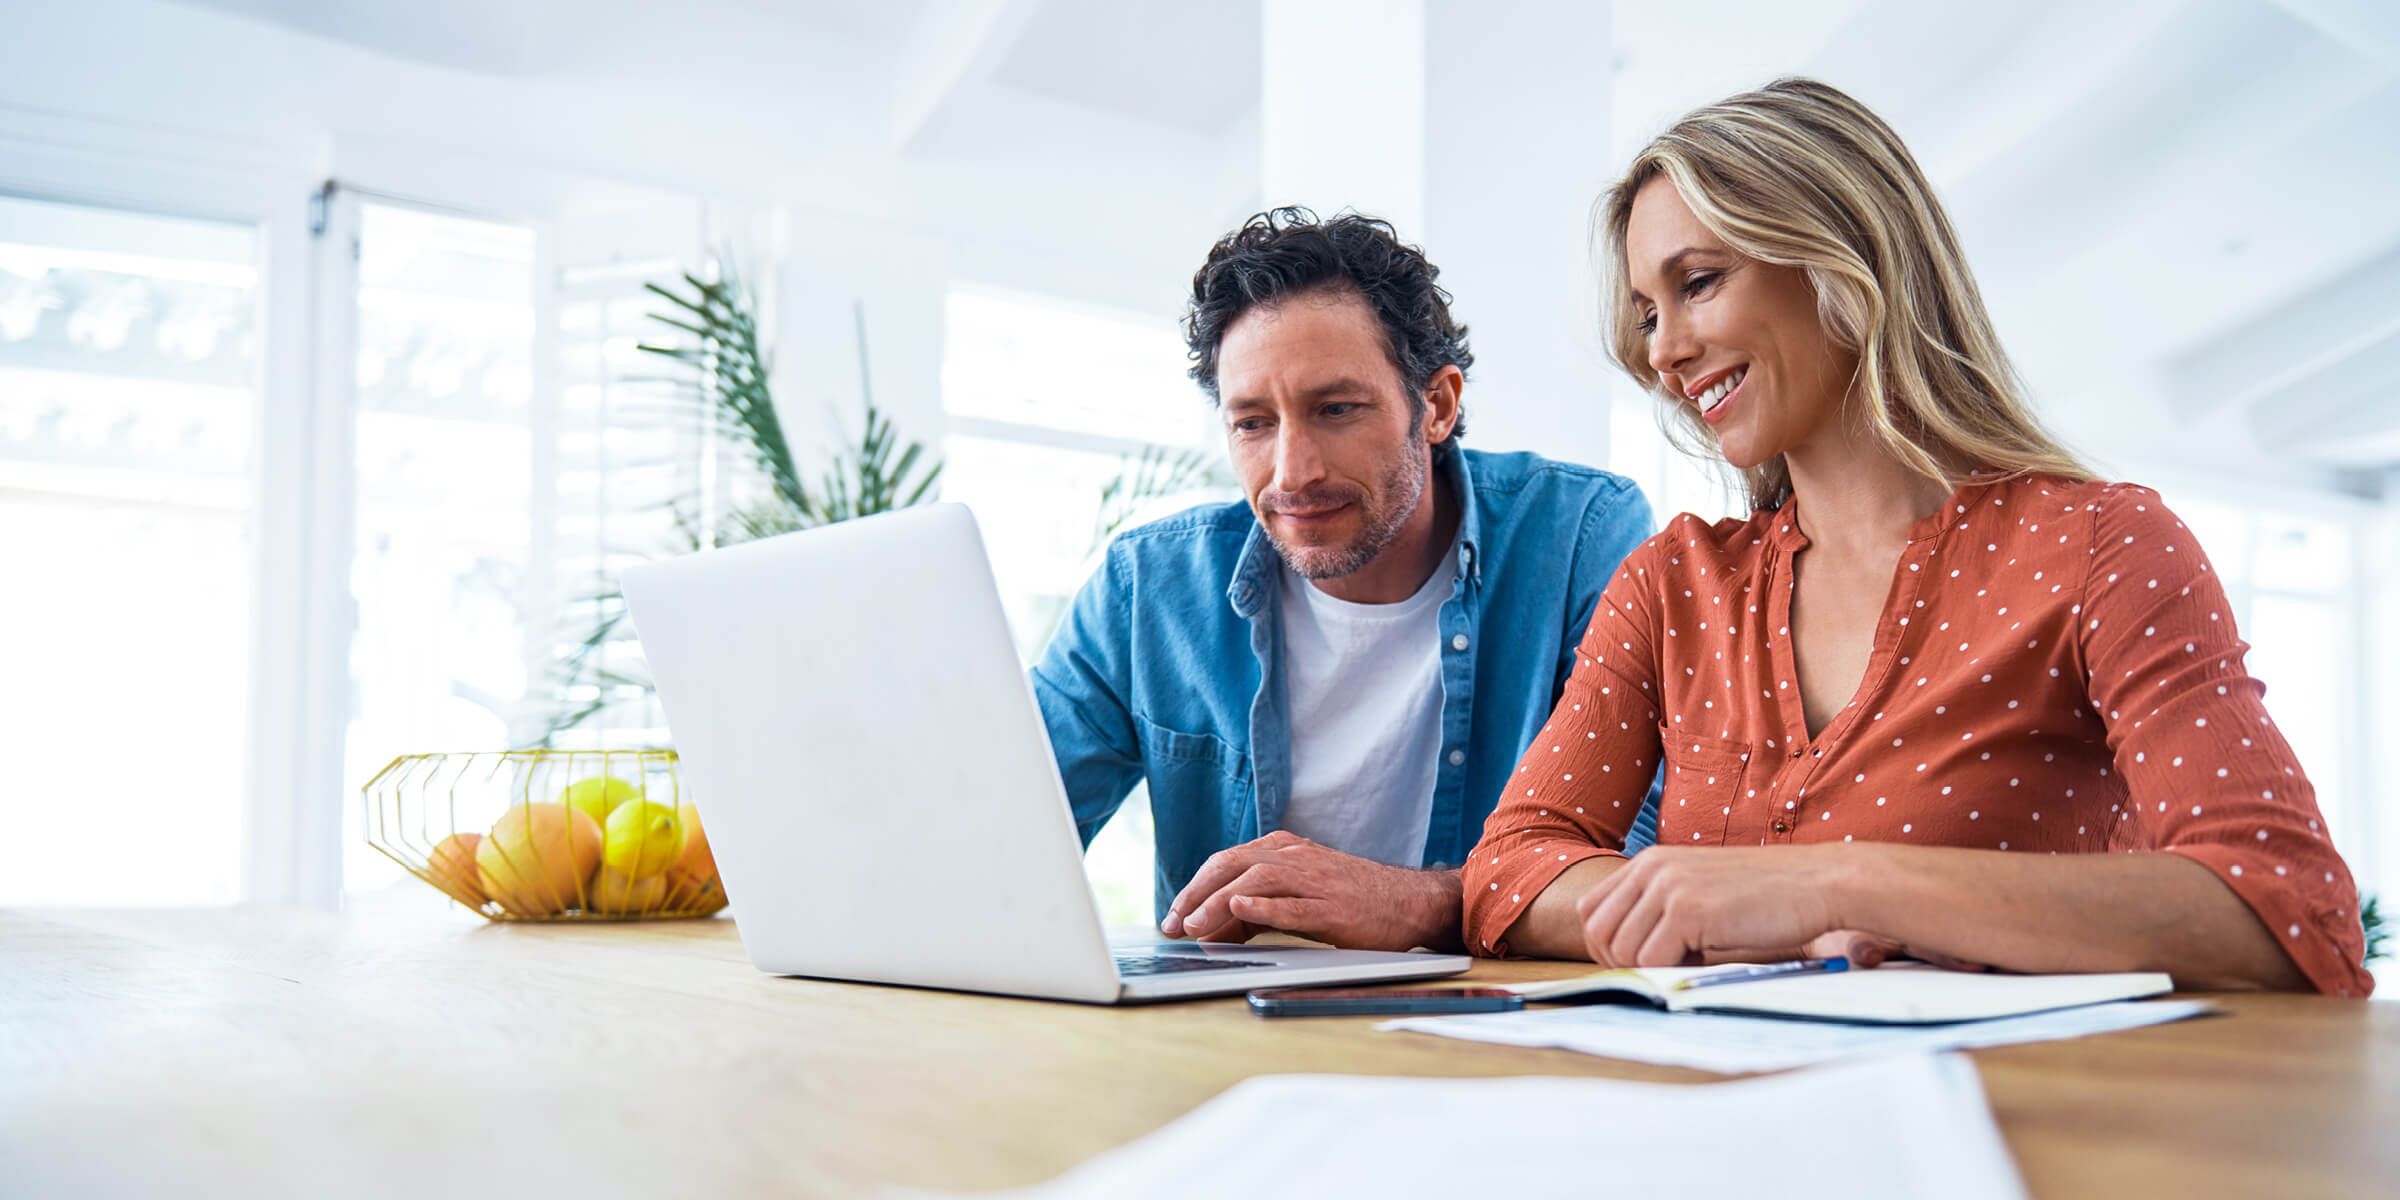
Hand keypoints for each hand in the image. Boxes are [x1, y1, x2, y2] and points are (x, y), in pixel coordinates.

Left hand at [1160, 831, 1461, 951]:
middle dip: (1195, 894)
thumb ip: (1256, 909)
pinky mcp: (1333, 907)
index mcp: (1283, 851)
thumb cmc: (1351, 901)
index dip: (1193, 888)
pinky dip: (1263, 906)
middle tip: (1173, 924)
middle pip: (1233, 865)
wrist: (1408, 902)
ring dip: (1218, 903)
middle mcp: (1295, 858)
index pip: (1226, 862)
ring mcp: (1315, 880)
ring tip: (1195, 925)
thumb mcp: (1298, 896)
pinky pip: (1292, 904)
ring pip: (1255, 881)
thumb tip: (1211, 929)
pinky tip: (1239, 910)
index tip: (1172, 917)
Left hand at [1573, 844, 1862, 966]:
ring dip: (1653, 970)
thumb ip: (1662, 914)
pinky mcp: (1688, 909)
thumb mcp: (1703, 894)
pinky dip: (1671, 974)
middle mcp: (1652, 868)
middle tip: (1662, 973)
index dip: (1606, 947)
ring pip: (1624, 951)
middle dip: (1622, 965)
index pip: (1592, 911)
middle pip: (1599, 933)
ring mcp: (1668, 886)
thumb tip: (1624, 959)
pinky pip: (1652, 961)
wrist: (1820, 883)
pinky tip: (1706, 963)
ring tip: (1693, 963)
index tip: (1637, 965)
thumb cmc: (1768, 897)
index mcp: (1651, 862)